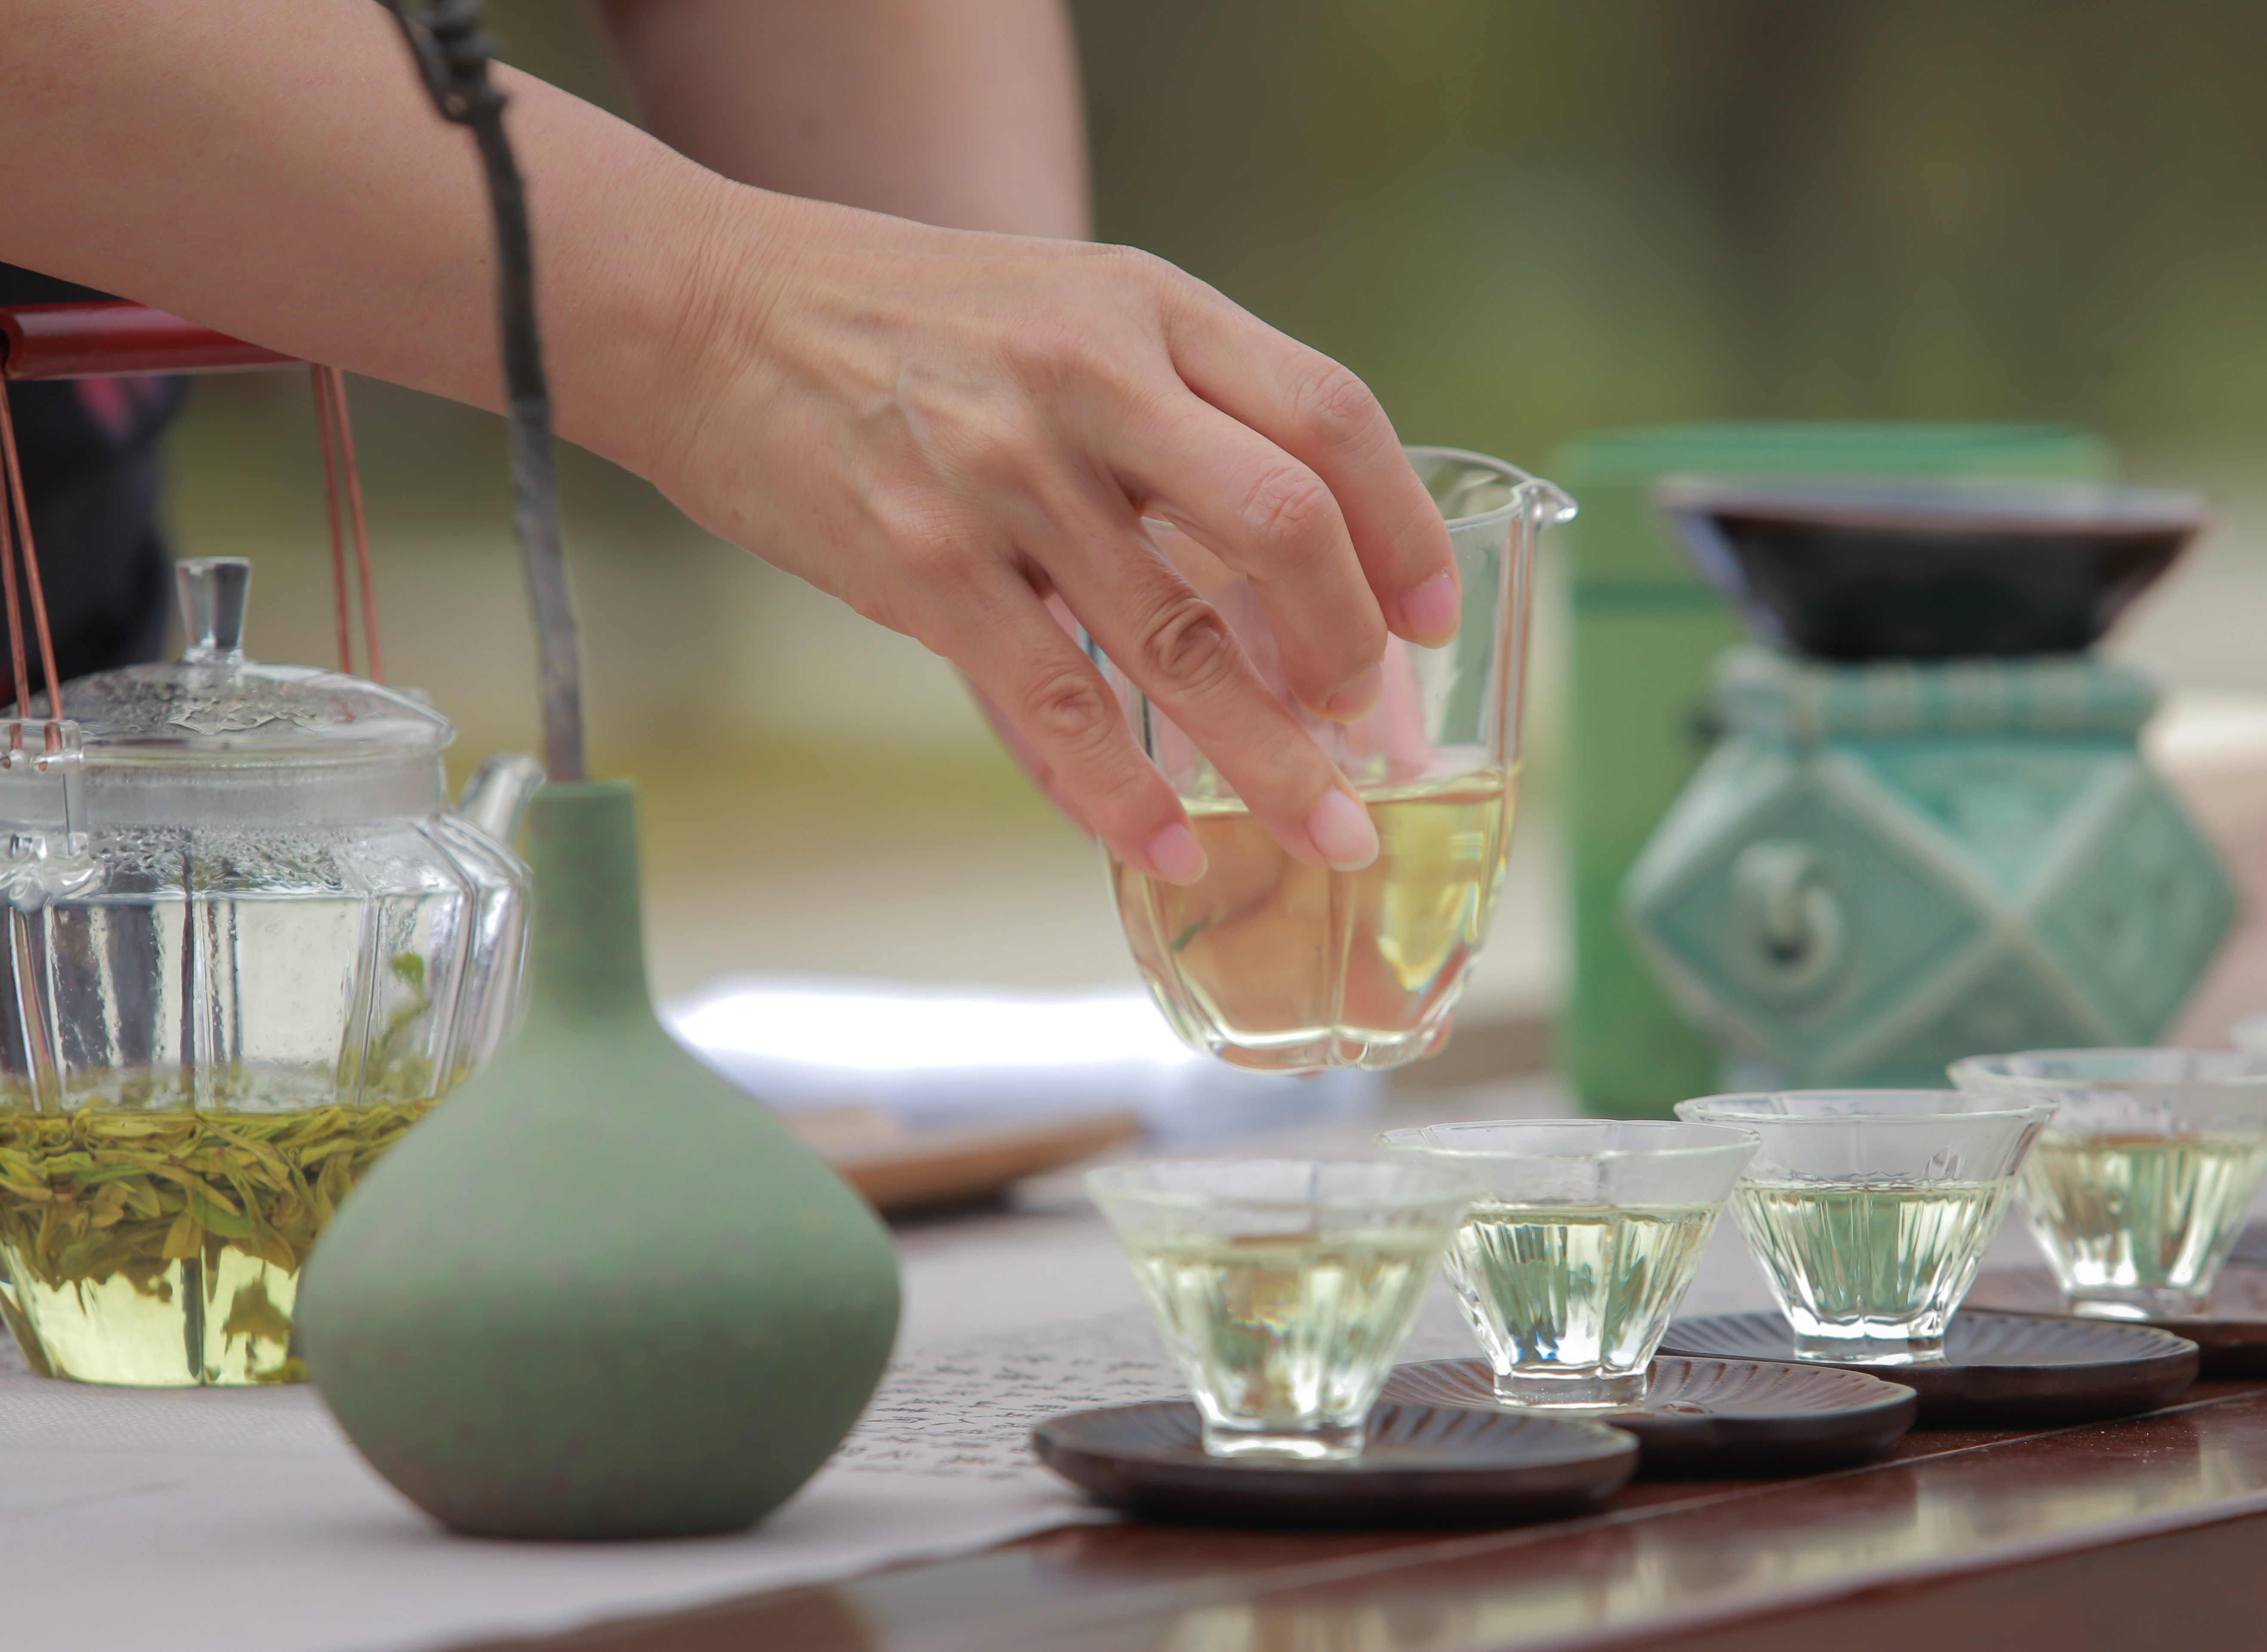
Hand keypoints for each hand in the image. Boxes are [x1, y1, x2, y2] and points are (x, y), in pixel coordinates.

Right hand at [641, 199, 1459, 883]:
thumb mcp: (1069, 310)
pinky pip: (1053, 703)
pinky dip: (1124, 794)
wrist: (708, 311)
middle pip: (1284, 523)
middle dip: (1349, 648)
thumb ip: (1176, 410)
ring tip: (1332, 831)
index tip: (1429, 617)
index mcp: (1147, 307)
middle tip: (1373, 730)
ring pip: (1178, 638)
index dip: (1402, 528)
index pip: (1329, 415)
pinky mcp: (925, 565)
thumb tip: (1283, 562)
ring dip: (1271, 756)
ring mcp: (1006, 476)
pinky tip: (1173, 847)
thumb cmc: (904, 321)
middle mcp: (1091, 381)